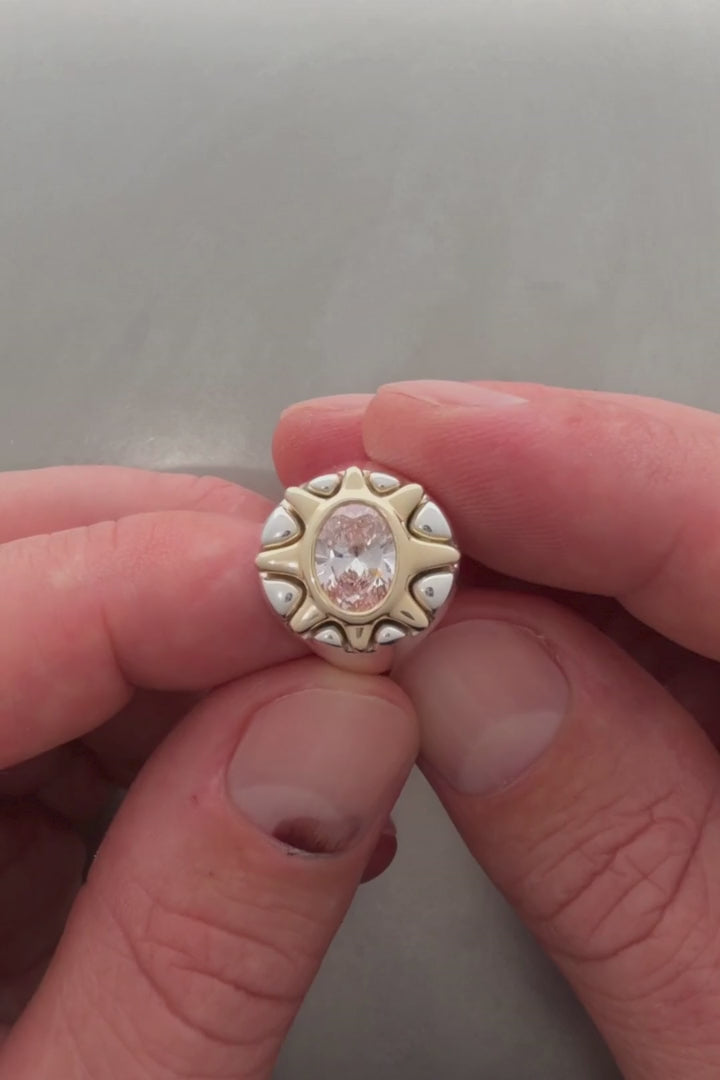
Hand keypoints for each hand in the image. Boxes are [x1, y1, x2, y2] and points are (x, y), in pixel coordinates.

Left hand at [0, 466, 416, 1077]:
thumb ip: (202, 942)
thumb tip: (345, 727)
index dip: (160, 582)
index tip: (330, 585)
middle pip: (4, 572)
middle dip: (184, 570)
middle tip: (339, 616)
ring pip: (50, 618)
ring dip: (206, 649)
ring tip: (328, 729)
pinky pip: (68, 704)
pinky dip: (185, 718)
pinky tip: (266, 782)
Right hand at [276, 380, 719, 1079]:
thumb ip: (624, 865)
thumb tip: (462, 671)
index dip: (575, 466)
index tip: (412, 438)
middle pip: (702, 526)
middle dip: (508, 492)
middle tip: (350, 479)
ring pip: (665, 581)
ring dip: (503, 560)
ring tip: (369, 552)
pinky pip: (657, 653)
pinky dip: (539, 637)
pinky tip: (449, 635)